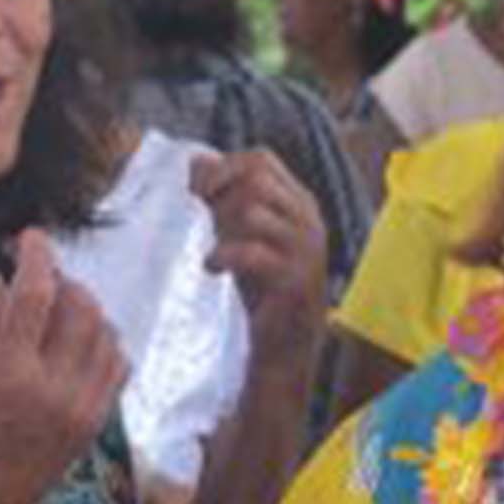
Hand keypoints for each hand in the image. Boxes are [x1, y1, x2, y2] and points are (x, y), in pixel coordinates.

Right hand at [0, 230, 124, 503]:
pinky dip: (106, 342)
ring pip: (106, 333)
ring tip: (62, 307)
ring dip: (88, 309)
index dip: (37, 256)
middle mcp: (54, 389)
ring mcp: (83, 408)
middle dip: (64, 280)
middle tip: (44, 276)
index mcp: (8, 373)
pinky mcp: (99, 422)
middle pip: (80, 308)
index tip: (32, 237)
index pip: (34, 295)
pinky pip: (118, 365)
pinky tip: (83, 340)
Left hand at [190, 150, 328, 364]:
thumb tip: (195, 160)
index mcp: (299, 203)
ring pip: (253, 210)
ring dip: (222, 228)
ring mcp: (305, 249)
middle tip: (206, 224)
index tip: (198, 190)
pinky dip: (222, 256)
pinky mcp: (294, 279)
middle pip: (256, 179)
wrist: (286, 343)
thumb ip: (222, 197)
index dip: (224, 167)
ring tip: (215, 250)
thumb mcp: (241, 233)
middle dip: (220, 197)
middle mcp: (308, 220)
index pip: (261, 160)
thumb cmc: (263, 286)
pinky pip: (251, 251)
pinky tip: (212, 269)